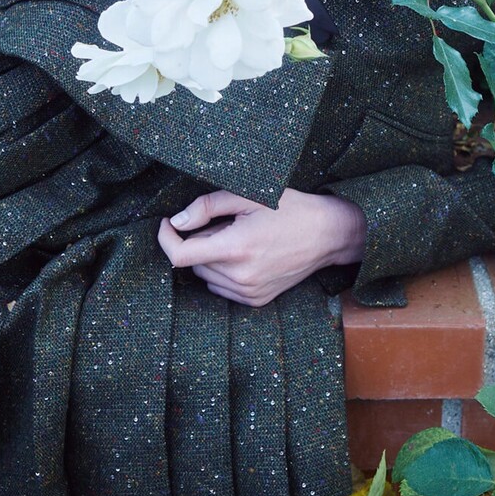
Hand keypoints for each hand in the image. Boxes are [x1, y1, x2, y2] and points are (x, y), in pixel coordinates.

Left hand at [157, 187, 366, 306]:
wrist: (328, 234)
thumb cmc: (290, 209)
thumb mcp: (247, 195)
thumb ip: (206, 207)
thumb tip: (176, 222)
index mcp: (236, 248)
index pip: (180, 255)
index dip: (166, 238)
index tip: (167, 224)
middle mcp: (241, 276)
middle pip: (194, 263)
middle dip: (200, 241)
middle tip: (227, 223)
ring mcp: (249, 292)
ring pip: (206, 276)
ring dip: (211, 258)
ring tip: (240, 239)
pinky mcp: (256, 301)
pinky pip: (222, 288)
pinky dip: (224, 272)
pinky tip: (247, 255)